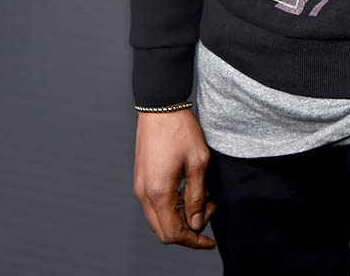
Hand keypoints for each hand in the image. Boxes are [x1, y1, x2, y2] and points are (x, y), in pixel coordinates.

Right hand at [133, 109, 216, 248]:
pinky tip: (187, 189)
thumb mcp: (198, 161)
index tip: (209, 241)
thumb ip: (197, 196)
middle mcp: (144, 194)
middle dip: (188, 230)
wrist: (160, 107)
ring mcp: (140, 186)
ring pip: (158, 219)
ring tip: (201, 196)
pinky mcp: (141, 179)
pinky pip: (154, 205)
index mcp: (158, 192)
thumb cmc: (179, 129)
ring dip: (180, 217)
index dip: (193, 241)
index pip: (173, 233)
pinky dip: (172, 206)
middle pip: (163, 231)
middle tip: (207, 210)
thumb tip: (196, 223)